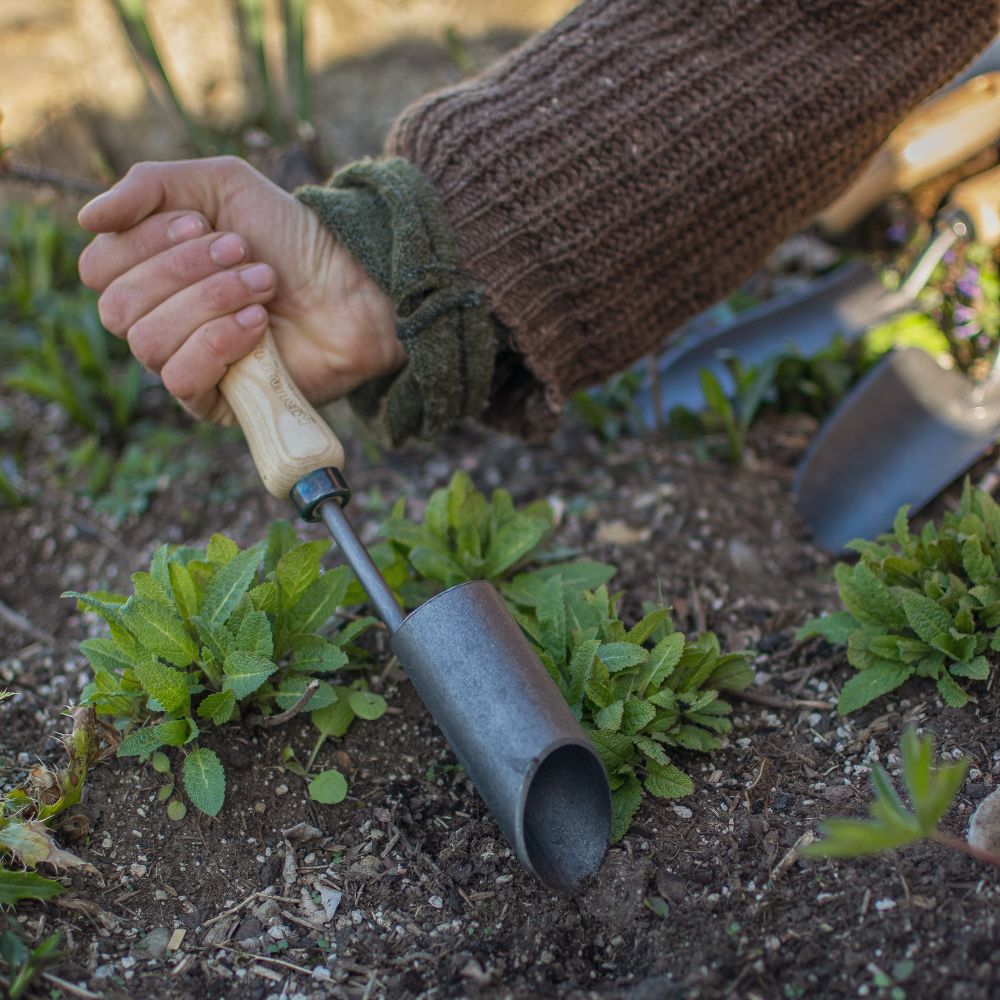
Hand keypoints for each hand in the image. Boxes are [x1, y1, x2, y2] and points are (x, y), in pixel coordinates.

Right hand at [78, 157, 402, 422]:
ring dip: (211, 301)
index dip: (144, 243)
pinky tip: (258, 324)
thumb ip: (151, 186)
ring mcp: (186, 362)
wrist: (354, 285)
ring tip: (264, 284)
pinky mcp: (216, 401)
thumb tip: (87, 218)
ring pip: (148, 341)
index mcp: (147, 273)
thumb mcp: (222, 185)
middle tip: (245, 253)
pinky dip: (218, 342)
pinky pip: (181, 379)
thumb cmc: (290, 238)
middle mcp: (158, 321)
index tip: (204, 224)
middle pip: (118, 305)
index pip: (98, 267)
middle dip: (186, 270)